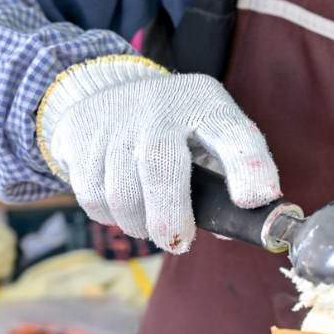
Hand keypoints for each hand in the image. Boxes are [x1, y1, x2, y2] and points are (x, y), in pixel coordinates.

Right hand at [37, 55, 279, 253]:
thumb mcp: (211, 142)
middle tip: (179, 243)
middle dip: (170, 218)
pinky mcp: (79, 131)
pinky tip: (121, 208)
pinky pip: (91, 195)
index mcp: (209, 107)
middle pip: (162, 167)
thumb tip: (227, 231)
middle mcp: (162, 105)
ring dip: (138, 224)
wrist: (111, 90)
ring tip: (150, 225)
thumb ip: (223, 187)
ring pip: (121, 192)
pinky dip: (109, 216)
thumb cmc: (178, 133)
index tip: (254, 201)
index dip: (248, 168)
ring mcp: (116, 116)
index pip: (235, 135)